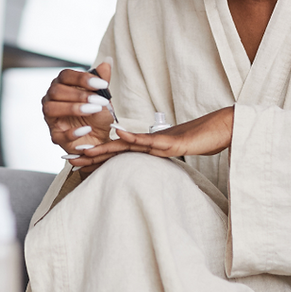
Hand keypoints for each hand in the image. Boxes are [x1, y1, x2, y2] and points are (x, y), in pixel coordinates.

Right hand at [41, 61, 113, 172]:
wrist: (101, 139)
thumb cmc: (98, 114)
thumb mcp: (103, 97)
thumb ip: (103, 80)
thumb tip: (107, 61)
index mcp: (62, 85)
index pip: (65, 75)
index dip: (82, 78)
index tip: (102, 84)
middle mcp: (51, 99)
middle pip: (56, 91)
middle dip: (79, 94)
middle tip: (100, 100)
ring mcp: (51, 118)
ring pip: (51, 109)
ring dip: (73, 108)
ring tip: (93, 110)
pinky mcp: (55, 136)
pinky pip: (58, 134)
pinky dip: (73, 132)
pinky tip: (87, 129)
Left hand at [79, 107, 234, 161]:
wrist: (225, 128)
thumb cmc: (202, 139)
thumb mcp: (177, 153)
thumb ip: (161, 156)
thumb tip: (149, 164)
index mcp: (148, 147)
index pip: (118, 154)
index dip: (97, 158)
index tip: (75, 163)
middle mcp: (150, 142)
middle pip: (115, 149)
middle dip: (90, 155)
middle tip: (66, 158)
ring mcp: (160, 141)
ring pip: (127, 145)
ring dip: (103, 147)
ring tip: (81, 151)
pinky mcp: (173, 141)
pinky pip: (150, 140)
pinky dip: (133, 138)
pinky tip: (118, 135)